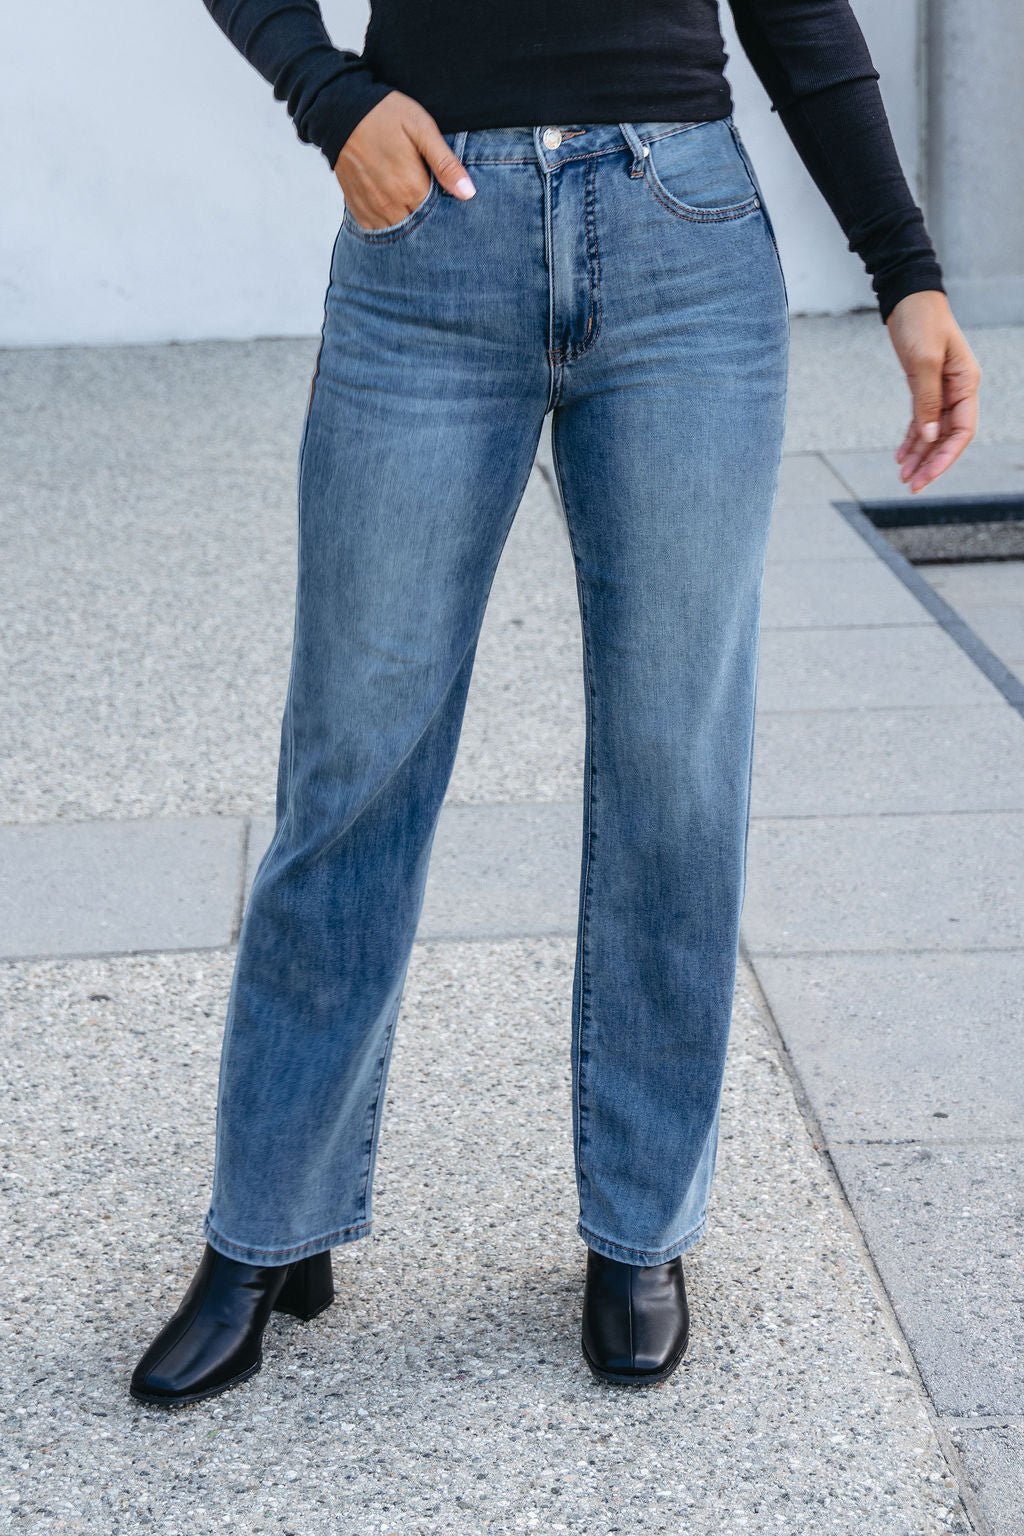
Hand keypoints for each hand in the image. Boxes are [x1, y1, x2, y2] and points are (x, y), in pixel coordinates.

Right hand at [333, 91, 475, 229]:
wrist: (340, 110)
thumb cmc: (384, 114)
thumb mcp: (422, 129)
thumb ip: (445, 164)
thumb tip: (468, 193)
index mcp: (411, 187)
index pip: (437, 216)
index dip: (445, 208)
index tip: (446, 196)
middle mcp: (390, 204)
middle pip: (418, 226)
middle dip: (427, 219)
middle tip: (427, 197)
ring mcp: (372, 207)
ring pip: (397, 231)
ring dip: (407, 222)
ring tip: (410, 202)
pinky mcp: (357, 206)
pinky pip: (376, 229)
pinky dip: (386, 224)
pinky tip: (392, 208)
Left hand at [885, 291, 981, 493]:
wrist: (908, 298)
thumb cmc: (921, 322)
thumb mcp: (923, 362)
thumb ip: (927, 401)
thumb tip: (928, 437)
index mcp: (966, 383)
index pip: (963, 430)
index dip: (946, 456)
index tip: (928, 475)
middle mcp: (958, 390)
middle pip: (948, 437)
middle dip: (931, 463)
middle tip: (912, 486)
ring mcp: (942, 390)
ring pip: (932, 432)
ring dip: (919, 456)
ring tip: (903, 476)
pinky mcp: (924, 387)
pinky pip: (921, 420)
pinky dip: (911, 439)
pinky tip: (900, 456)